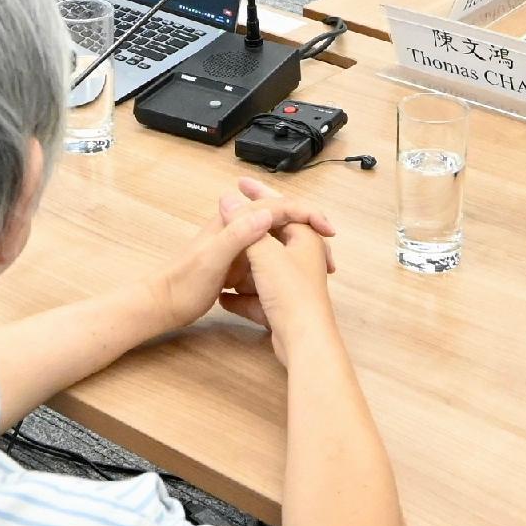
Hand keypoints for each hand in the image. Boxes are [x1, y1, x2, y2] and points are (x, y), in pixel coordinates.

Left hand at [135, 179, 335, 345]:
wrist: (160, 306)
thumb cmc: (183, 284)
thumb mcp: (213, 259)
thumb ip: (237, 235)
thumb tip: (265, 213)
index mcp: (234, 224)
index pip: (277, 208)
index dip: (305, 214)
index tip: (328, 229)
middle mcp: (237, 232)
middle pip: (279, 222)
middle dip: (306, 231)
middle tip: (330, 251)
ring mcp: (236, 250)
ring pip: (274, 242)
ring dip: (295, 250)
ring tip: (318, 267)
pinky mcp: (234, 267)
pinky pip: (264, 262)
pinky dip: (280, 268)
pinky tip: (290, 284)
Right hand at [217, 186, 339, 343]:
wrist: (303, 341)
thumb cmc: (290, 294)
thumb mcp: (264, 255)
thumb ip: (245, 226)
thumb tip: (227, 200)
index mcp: (303, 238)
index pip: (282, 207)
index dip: (260, 193)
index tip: (240, 184)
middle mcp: (301, 258)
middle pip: (271, 237)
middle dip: (248, 229)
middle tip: (227, 214)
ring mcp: (292, 285)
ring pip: (263, 268)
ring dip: (243, 267)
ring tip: (221, 263)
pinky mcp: (283, 308)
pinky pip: (259, 296)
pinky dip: (244, 297)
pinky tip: (225, 299)